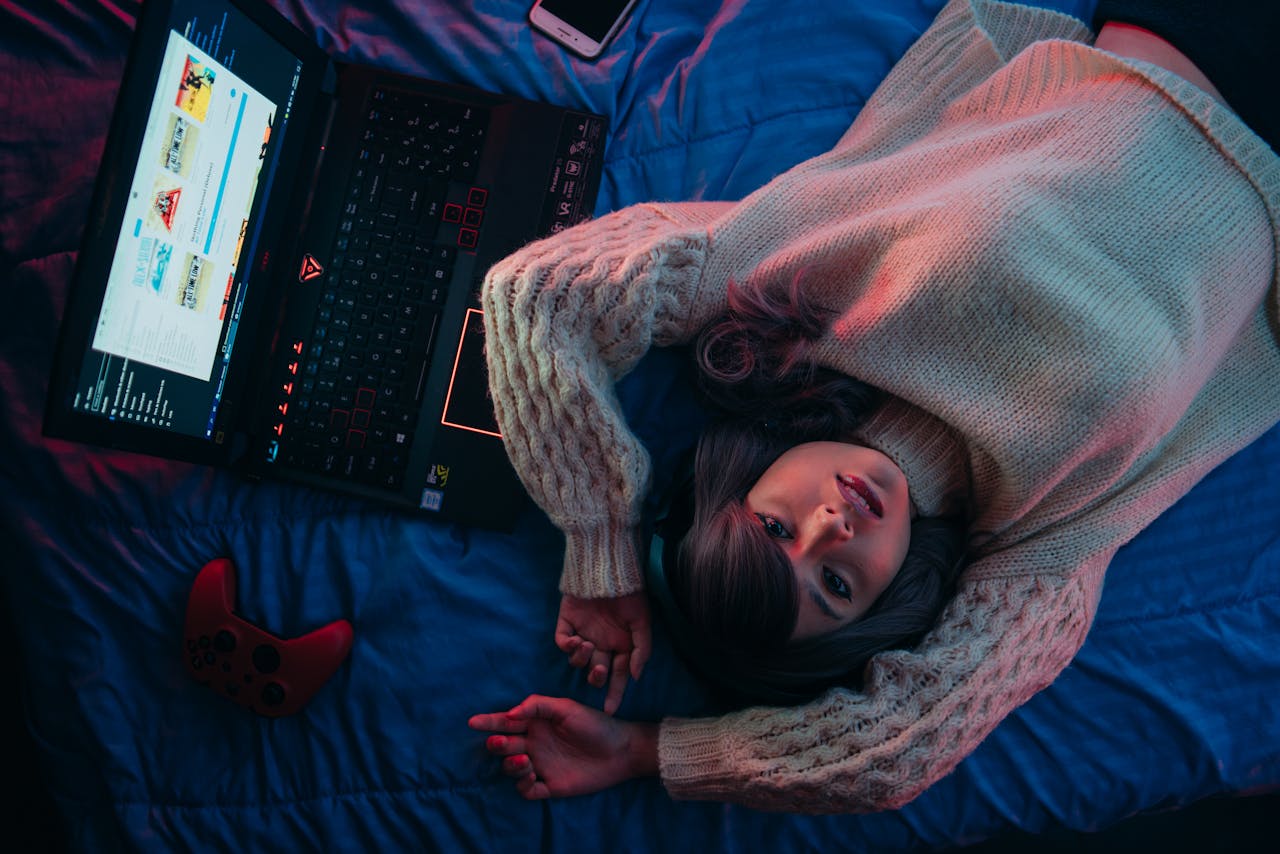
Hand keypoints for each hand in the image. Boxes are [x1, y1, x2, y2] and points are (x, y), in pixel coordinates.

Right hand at [468, 695, 658, 799]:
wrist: (621, 751)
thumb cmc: (595, 725)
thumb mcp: (567, 708)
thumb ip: (537, 706)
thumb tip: (510, 714)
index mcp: (537, 723)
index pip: (507, 722)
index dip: (489, 721)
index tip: (473, 722)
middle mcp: (535, 744)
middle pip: (504, 745)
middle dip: (496, 744)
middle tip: (500, 742)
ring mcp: (541, 765)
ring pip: (512, 768)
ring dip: (510, 765)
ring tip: (521, 759)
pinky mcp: (550, 786)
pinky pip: (527, 790)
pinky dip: (524, 785)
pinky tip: (533, 777)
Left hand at [556, 593, 651, 713]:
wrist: (609, 571)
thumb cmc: (630, 596)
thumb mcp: (642, 623)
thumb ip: (640, 651)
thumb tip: (635, 677)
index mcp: (620, 646)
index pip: (618, 676)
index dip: (615, 693)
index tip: (610, 710)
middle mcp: (601, 644)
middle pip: (595, 673)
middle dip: (596, 677)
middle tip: (600, 670)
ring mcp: (583, 634)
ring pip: (577, 661)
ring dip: (581, 659)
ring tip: (587, 645)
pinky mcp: (567, 624)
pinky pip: (562, 642)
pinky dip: (566, 646)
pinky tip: (575, 641)